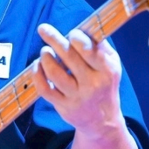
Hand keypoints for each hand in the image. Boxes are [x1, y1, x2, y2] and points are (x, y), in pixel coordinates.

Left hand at [32, 23, 124, 137]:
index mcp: (107, 70)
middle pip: (69, 58)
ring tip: (44, 50)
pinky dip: (37, 75)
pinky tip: (37, 65)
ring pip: (55, 73)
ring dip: (45, 58)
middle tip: (43, 29)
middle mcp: (92, 84)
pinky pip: (45, 89)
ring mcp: (77, 96)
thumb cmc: (105, 84)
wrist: (103, 121)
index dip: (76, 38)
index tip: (71, 33)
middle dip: (54, 39)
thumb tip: (83, 27)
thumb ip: (100, 46)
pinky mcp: (63, 106)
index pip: (89, 50)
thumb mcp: (112, 65)